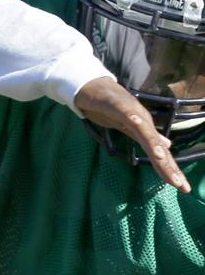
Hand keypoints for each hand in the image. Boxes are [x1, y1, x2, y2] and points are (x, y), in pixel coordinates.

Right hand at [74, 78, 189, 192]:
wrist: (93, 86)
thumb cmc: (108, 107)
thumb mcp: (128, 126)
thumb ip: (146, 137)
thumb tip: (168, 147)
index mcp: (145, 131)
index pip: (160, 154)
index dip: (170, 170)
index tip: (182, 187)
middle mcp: (144, 123)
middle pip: (157, 148)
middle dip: (168, 167)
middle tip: (180, 185)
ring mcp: (133, 114)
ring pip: (146, 134)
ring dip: (154, 146)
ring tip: (161, 159)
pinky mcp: (120, 106)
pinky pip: (129, 116)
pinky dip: (135, 123)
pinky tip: (138, 127)